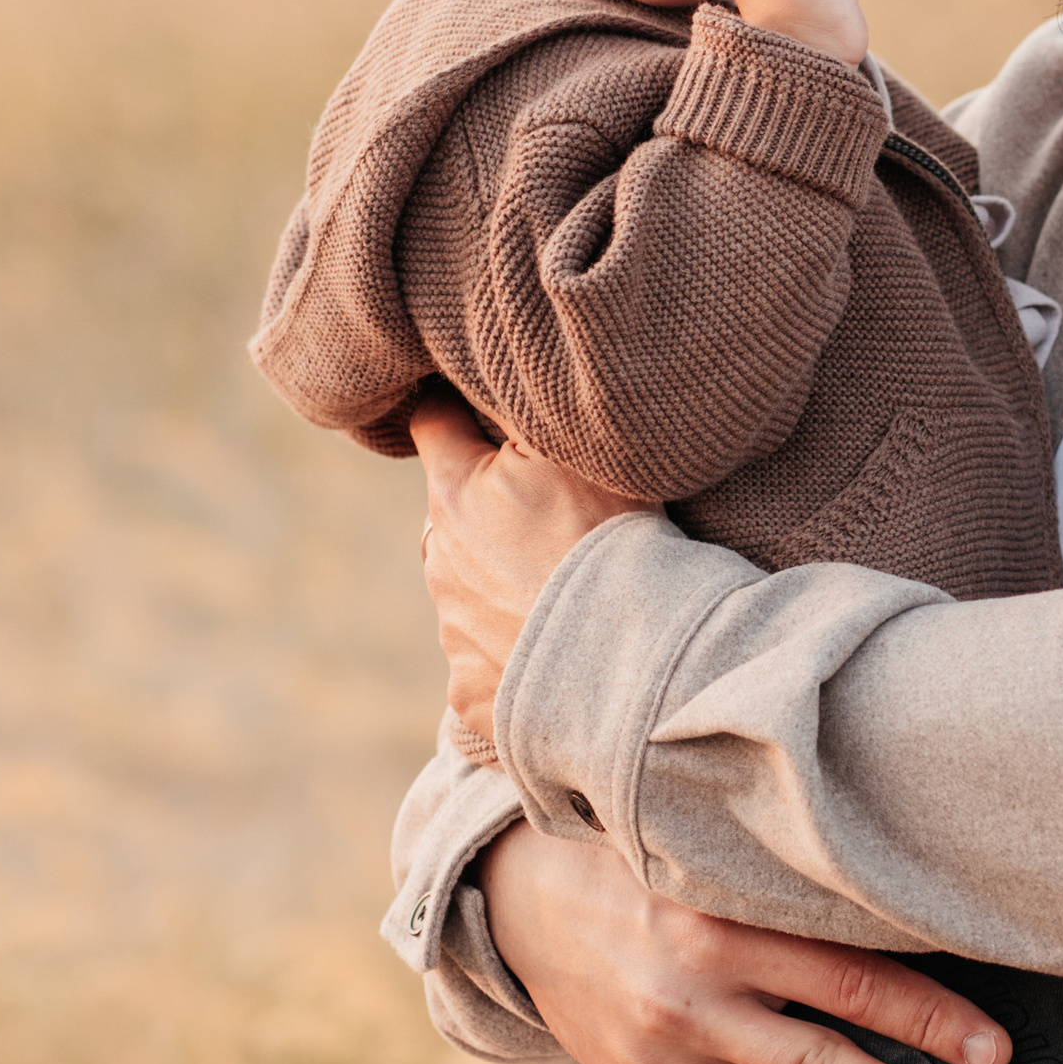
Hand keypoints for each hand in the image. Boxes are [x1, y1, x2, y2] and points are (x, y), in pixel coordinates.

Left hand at [412, 391, 641, 751]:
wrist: (629, 659)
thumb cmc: (611, 539)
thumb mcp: (580, 448)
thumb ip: (531, 409)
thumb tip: (505, 368)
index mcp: (455, 492)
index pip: (433, 424)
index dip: (455, 412)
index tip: (475, 411)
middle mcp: (438, 560)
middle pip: (454, 518)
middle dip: (489, 516)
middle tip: (555, 525)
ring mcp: (452, 632)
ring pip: (467, 592)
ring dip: (503, 589)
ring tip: (566, 597)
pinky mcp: (470, 694)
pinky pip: (485, 665)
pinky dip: (514, 658)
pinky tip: (559, 655)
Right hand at [481, 819, 1008, 1063]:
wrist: (515, 891)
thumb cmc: (642, 854)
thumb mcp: (710, 852)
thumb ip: (786, 889)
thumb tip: (907, 914)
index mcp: (727, 923)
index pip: (851, 975)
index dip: (929, 1013)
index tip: (998, 1050)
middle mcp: (697, 996)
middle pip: (818, 1062)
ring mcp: (662, 1056)